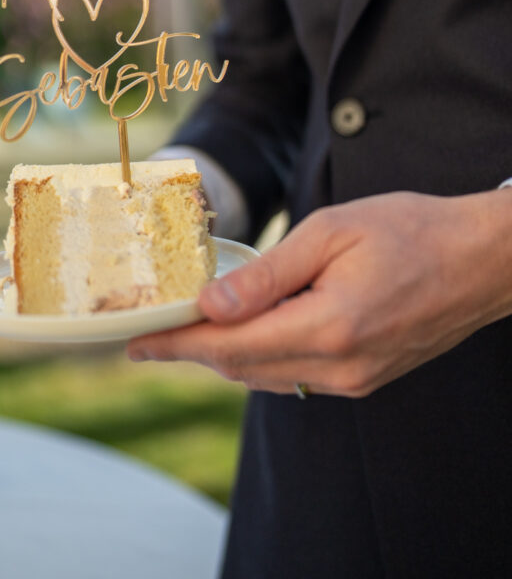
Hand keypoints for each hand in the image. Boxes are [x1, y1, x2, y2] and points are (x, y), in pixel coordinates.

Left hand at [127, 189, 511, 396]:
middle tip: (151, 331)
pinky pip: (296, 375)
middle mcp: (340, 368)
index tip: (133, 344)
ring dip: (225, 355)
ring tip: (188, 330)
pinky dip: (261, 357)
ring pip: (268, 376)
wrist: (481, 260)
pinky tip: (245, 333)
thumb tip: (211, 304)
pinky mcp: (366, 378)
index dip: (176, 346)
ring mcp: (356, 380)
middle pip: (242, 367)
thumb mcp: (332, 233)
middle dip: (192, 350)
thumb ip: (269, 275)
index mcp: (329, 328)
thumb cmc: (410, 230)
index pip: (230, 346)